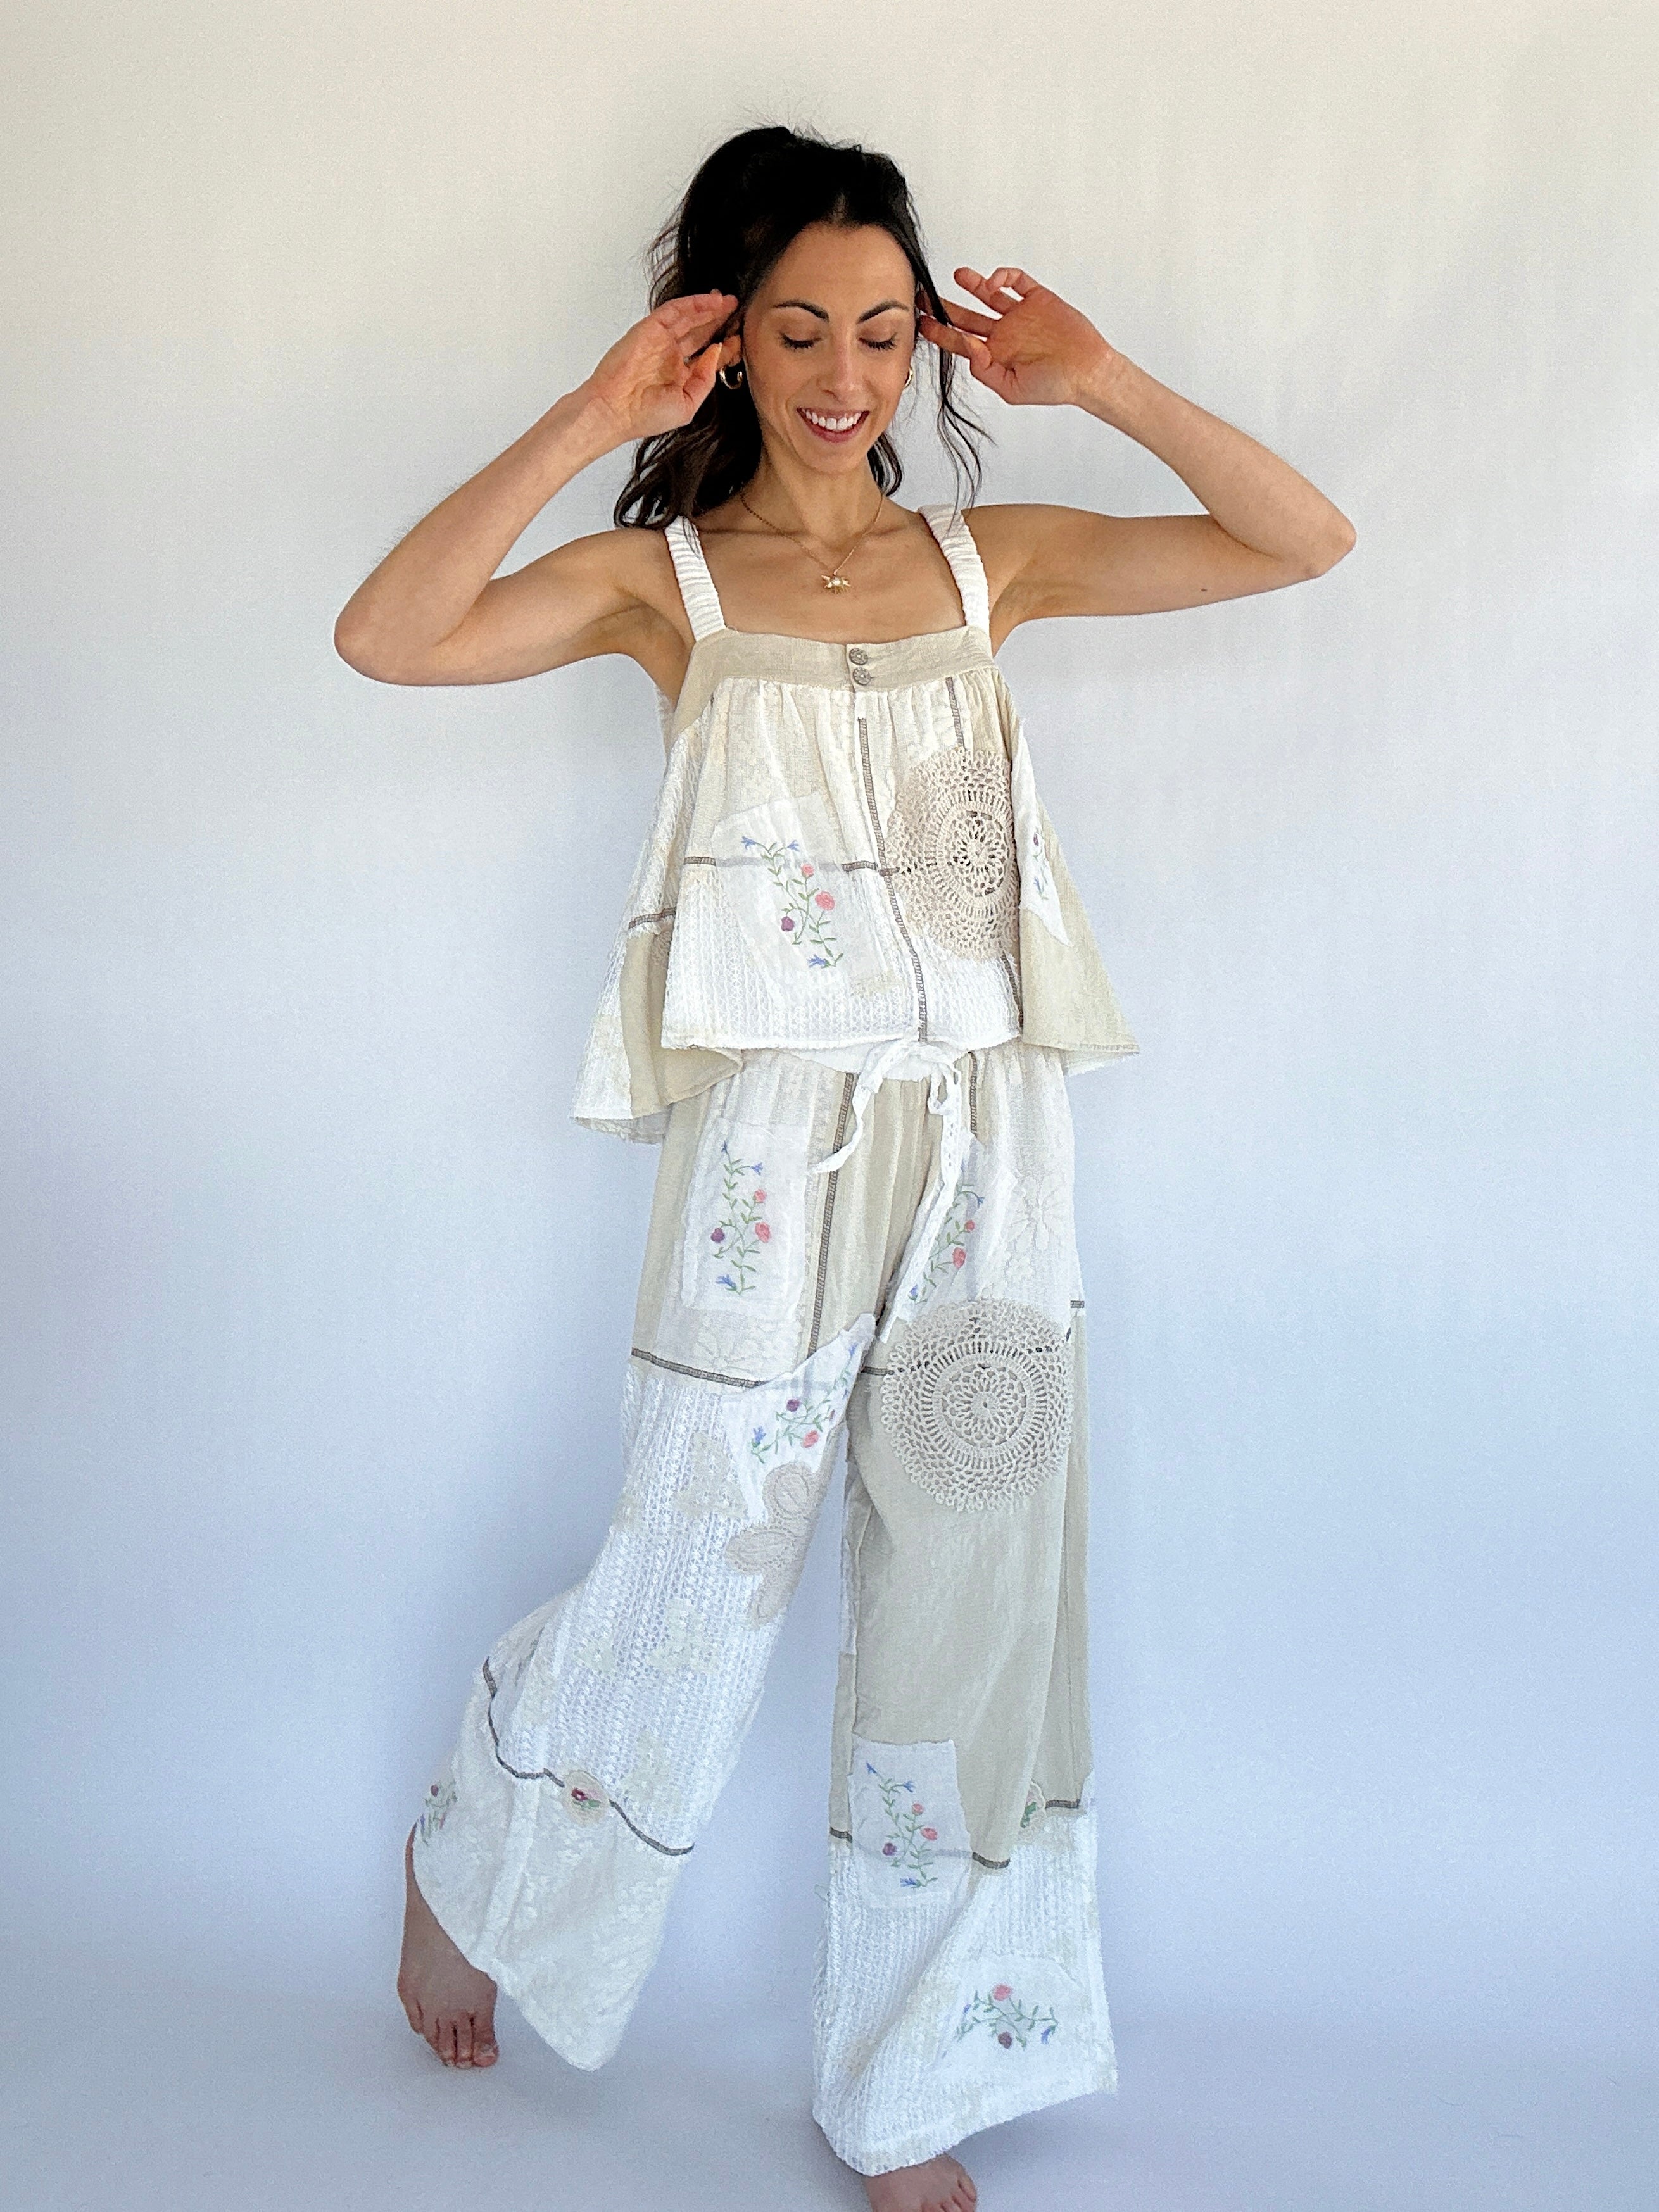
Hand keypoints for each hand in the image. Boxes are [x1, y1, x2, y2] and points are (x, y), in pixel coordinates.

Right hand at [577, 291, 739, 443]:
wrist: (614, 411)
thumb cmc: (643, 416)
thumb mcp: (688, 405)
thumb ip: (705, 380)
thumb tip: (716, 353)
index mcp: (679, 376)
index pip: (707, 355)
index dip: (725, 347)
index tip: (740, 340)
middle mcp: (670, 356)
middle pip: (700, 332)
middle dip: (719, 321)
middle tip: (738, 312)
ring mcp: (659, 341)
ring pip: (690, 318)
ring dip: (710, 308)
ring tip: (729, 302)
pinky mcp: (649, 329)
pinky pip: (674, 310)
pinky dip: (693, 303)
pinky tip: (711, 301)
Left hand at [919, 267, 1119, 407]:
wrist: (1089, 371)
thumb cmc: (1055, 386)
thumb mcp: (1013, 389)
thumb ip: (985, 371)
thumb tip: (967, 347)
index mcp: (996, 355)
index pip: (960, 341)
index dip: (940, 332)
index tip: (923, 323)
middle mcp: (1005, 334)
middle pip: (967, 317)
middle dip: (945, 307)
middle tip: (925, 297)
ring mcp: (1021, 315)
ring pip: (989, 295)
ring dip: (972, 284)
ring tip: (957, 276)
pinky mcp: (1038, 299)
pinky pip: (1017, 281)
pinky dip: (1004, 276)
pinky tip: (995, 280)